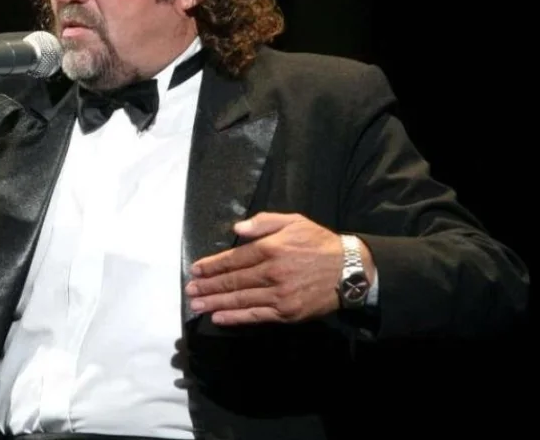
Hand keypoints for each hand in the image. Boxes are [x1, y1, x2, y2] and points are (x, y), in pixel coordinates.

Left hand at [185, 212, 373, 325]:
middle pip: (233, 280)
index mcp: (271, 248)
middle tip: (189, 290)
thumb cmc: (319, 243)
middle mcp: (271, 272)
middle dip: (208, 286)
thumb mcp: (294, 221)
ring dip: (215, 302)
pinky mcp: (286, 313)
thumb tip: (237, 229)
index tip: (196, 270)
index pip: (234, 258)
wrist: (350, 271)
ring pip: (240, 299)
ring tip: (196, 305)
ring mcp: (278, 295)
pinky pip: (255, 315)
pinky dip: (235, 317)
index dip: (212, 266)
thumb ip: (264, 222)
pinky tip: (219, 317)